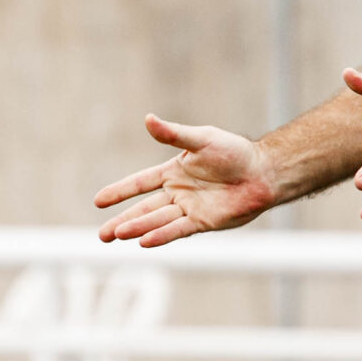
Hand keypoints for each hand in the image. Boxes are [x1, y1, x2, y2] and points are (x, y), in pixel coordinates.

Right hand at [92, 115, 276, 245]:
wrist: (263, 172)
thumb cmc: (235, 152)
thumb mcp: (201, 139)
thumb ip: (173, 135)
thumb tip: (148, 119)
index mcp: (174, 172)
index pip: (140, 183)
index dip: (120, 191)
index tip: (98, 200)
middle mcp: (178, 192)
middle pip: (144, 208)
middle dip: (122, 220)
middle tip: (102, 235)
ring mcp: (189, 209)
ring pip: (157, 220)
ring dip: (138, 227)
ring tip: (116, 235)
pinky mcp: (203, 222)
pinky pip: (177, 229)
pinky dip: (161, 235)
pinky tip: (144, 241)